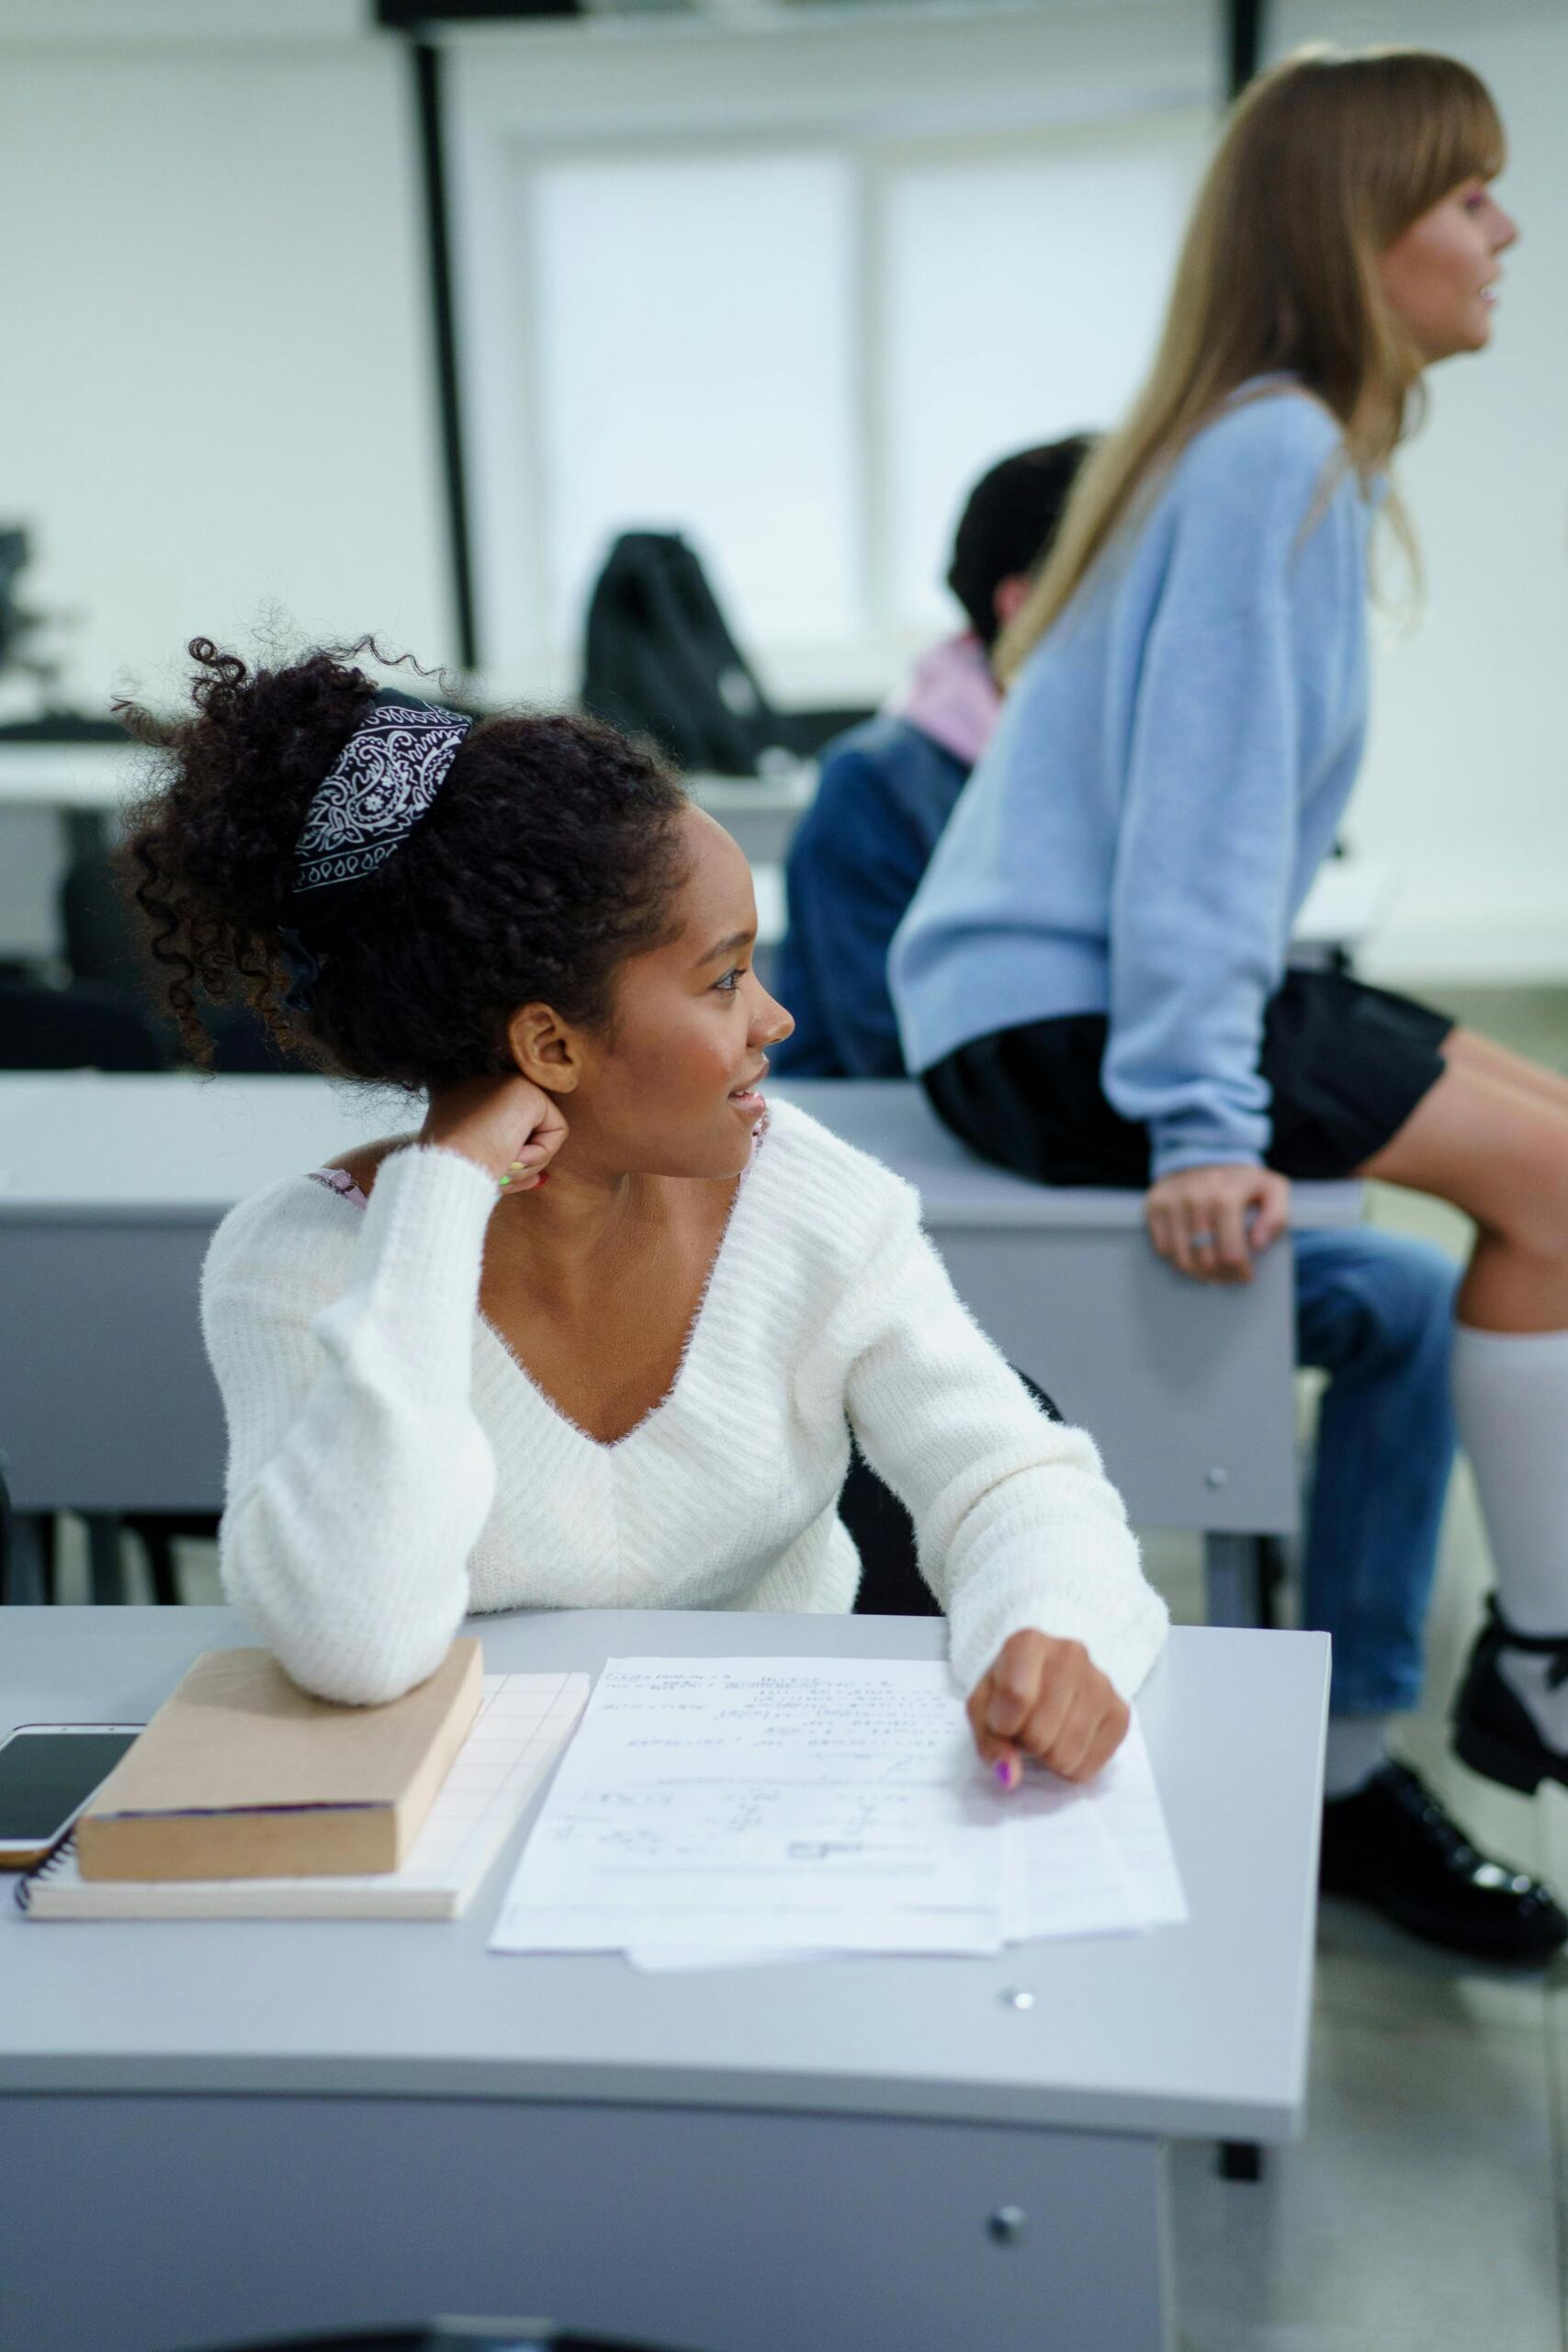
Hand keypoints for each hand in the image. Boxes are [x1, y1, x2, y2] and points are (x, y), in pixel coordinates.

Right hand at [420, 1074, 568, 1192]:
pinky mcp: (527, 1090)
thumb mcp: (477, 1166)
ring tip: (502, 1165)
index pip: (501, 1132)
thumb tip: (540, 1179)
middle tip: (500, 1176)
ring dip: (528, 1164)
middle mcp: (481, 1085)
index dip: (509, 1161)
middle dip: (522, 1164)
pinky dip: (541, 1154)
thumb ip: (505, 1164)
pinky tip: (513, 1154)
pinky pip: (556, 1131)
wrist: (447, 1166)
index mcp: (460, 1101)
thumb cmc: (454, 1173)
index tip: (500, 1181)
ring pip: (542, 1133)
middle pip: (524, 1132)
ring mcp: (504, 1083)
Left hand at [967, 1631, 1129, 1786]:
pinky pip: (1090, 1766)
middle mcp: (1071, 1654)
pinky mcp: (1121, 1712)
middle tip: (1027, 1728)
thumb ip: (989, 1742)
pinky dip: (1072, 1767)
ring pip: (1066, 1754)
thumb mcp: (982, 1709)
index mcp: (1028, 1643)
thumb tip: (1010, 1776)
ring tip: (1047, 1733)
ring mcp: (1101, 1682)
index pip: (1016, 1697)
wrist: (1045, 1679)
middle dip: (1026, 1743)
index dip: (1002, 1725)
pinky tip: (1067, 1742)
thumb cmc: (1008, 1691)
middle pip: (1040, 1733)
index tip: (1001, 1722)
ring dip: (1048, 1758)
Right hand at [1144, 1162, 1288, 1283]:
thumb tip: (1258, 1243)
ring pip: (1182, 1258)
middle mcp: (1194, 1197)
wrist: (1205, 1157)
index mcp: (1226, 1194)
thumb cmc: (1243, 1183)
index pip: (1230, 1250)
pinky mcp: (1154, 1206)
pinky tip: (1194, 1255)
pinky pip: (1163, 1249)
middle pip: (1206, 1258)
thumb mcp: (1273, 1190)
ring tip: (1213, 1273)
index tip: (1245, 1275)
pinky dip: (1179, 1259)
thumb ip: (1277, 1216)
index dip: (1239, 1269)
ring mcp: (1171, 1202)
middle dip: (1221, 1275)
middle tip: (1229, 1277)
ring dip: (1199, 1273)